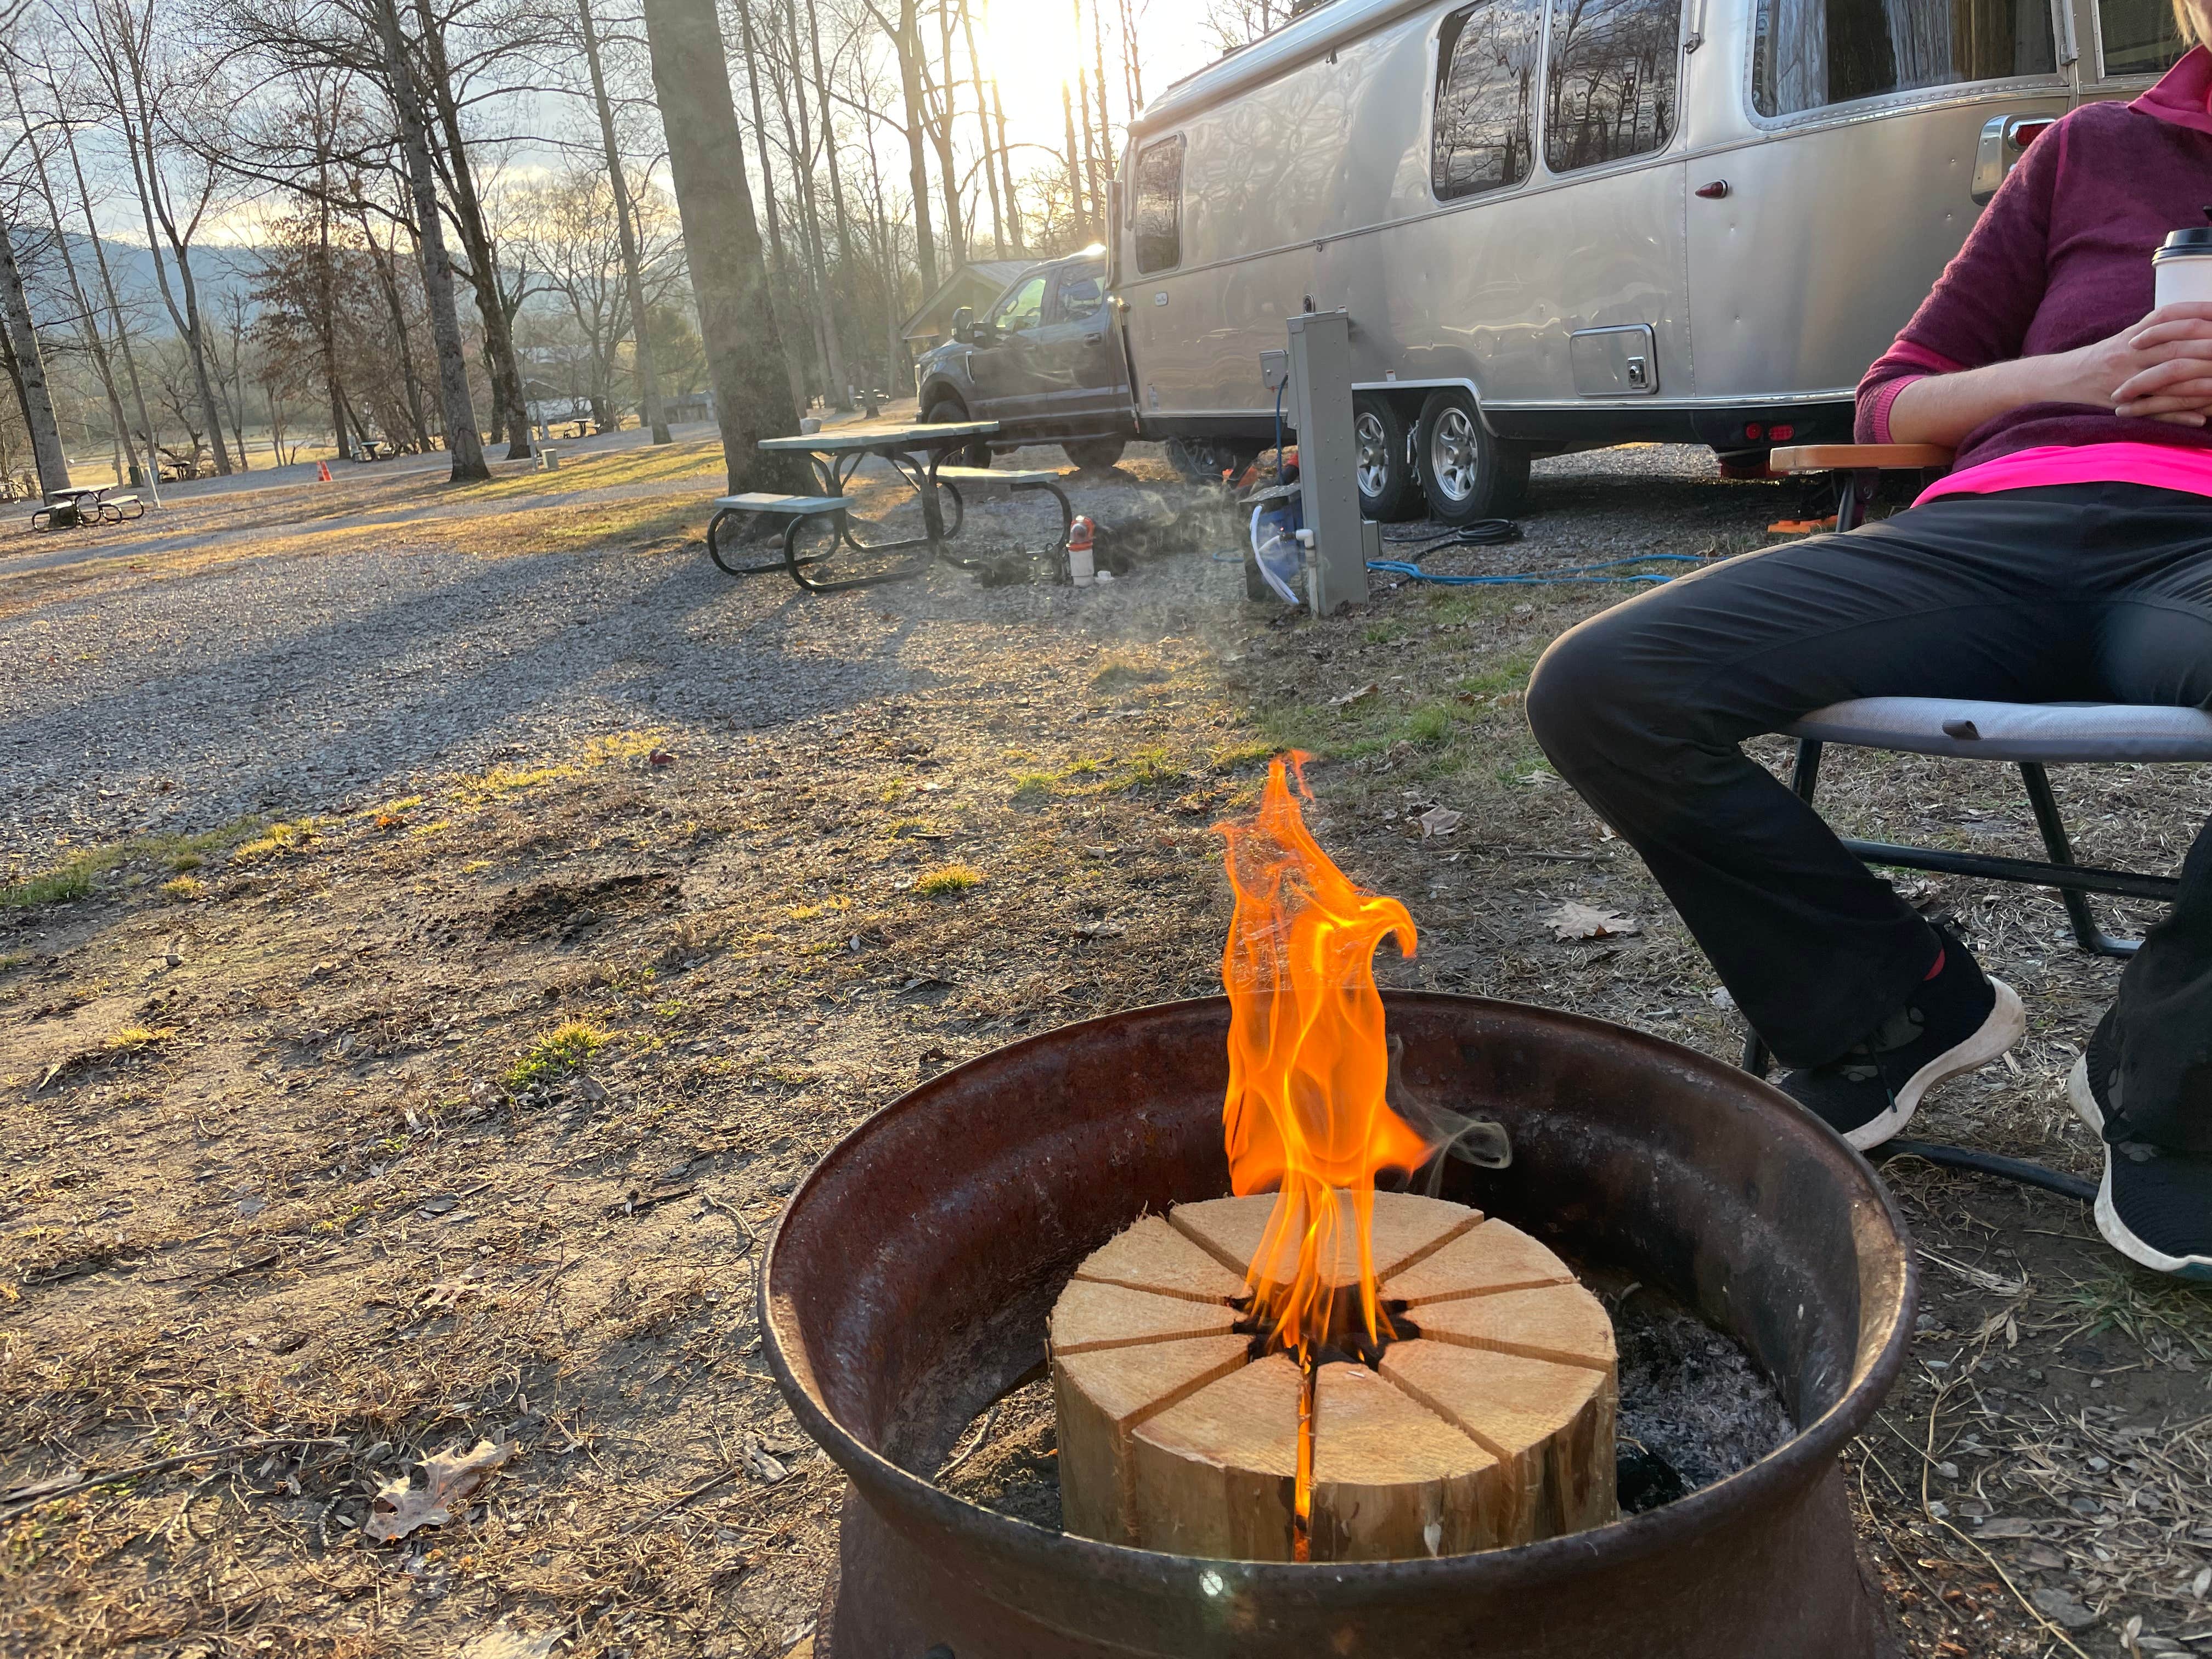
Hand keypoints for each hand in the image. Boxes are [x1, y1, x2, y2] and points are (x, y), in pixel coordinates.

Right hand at [2100, 302, 2211, 425]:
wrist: (2063, 376)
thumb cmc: (2104, 356)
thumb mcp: (2129, 335)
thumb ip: (2160, 328)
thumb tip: (2198, 320)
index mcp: (2135, 334)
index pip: (2169, 316)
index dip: (2198, 313)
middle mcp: (2129, 354)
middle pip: (2174, 347)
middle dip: (2206, 348)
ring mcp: (2124, 379)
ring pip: (2166, 380)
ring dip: (2198, 384)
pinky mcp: (2120, 403)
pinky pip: (2151, 411)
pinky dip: (2177, 415)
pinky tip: (2200, 418)